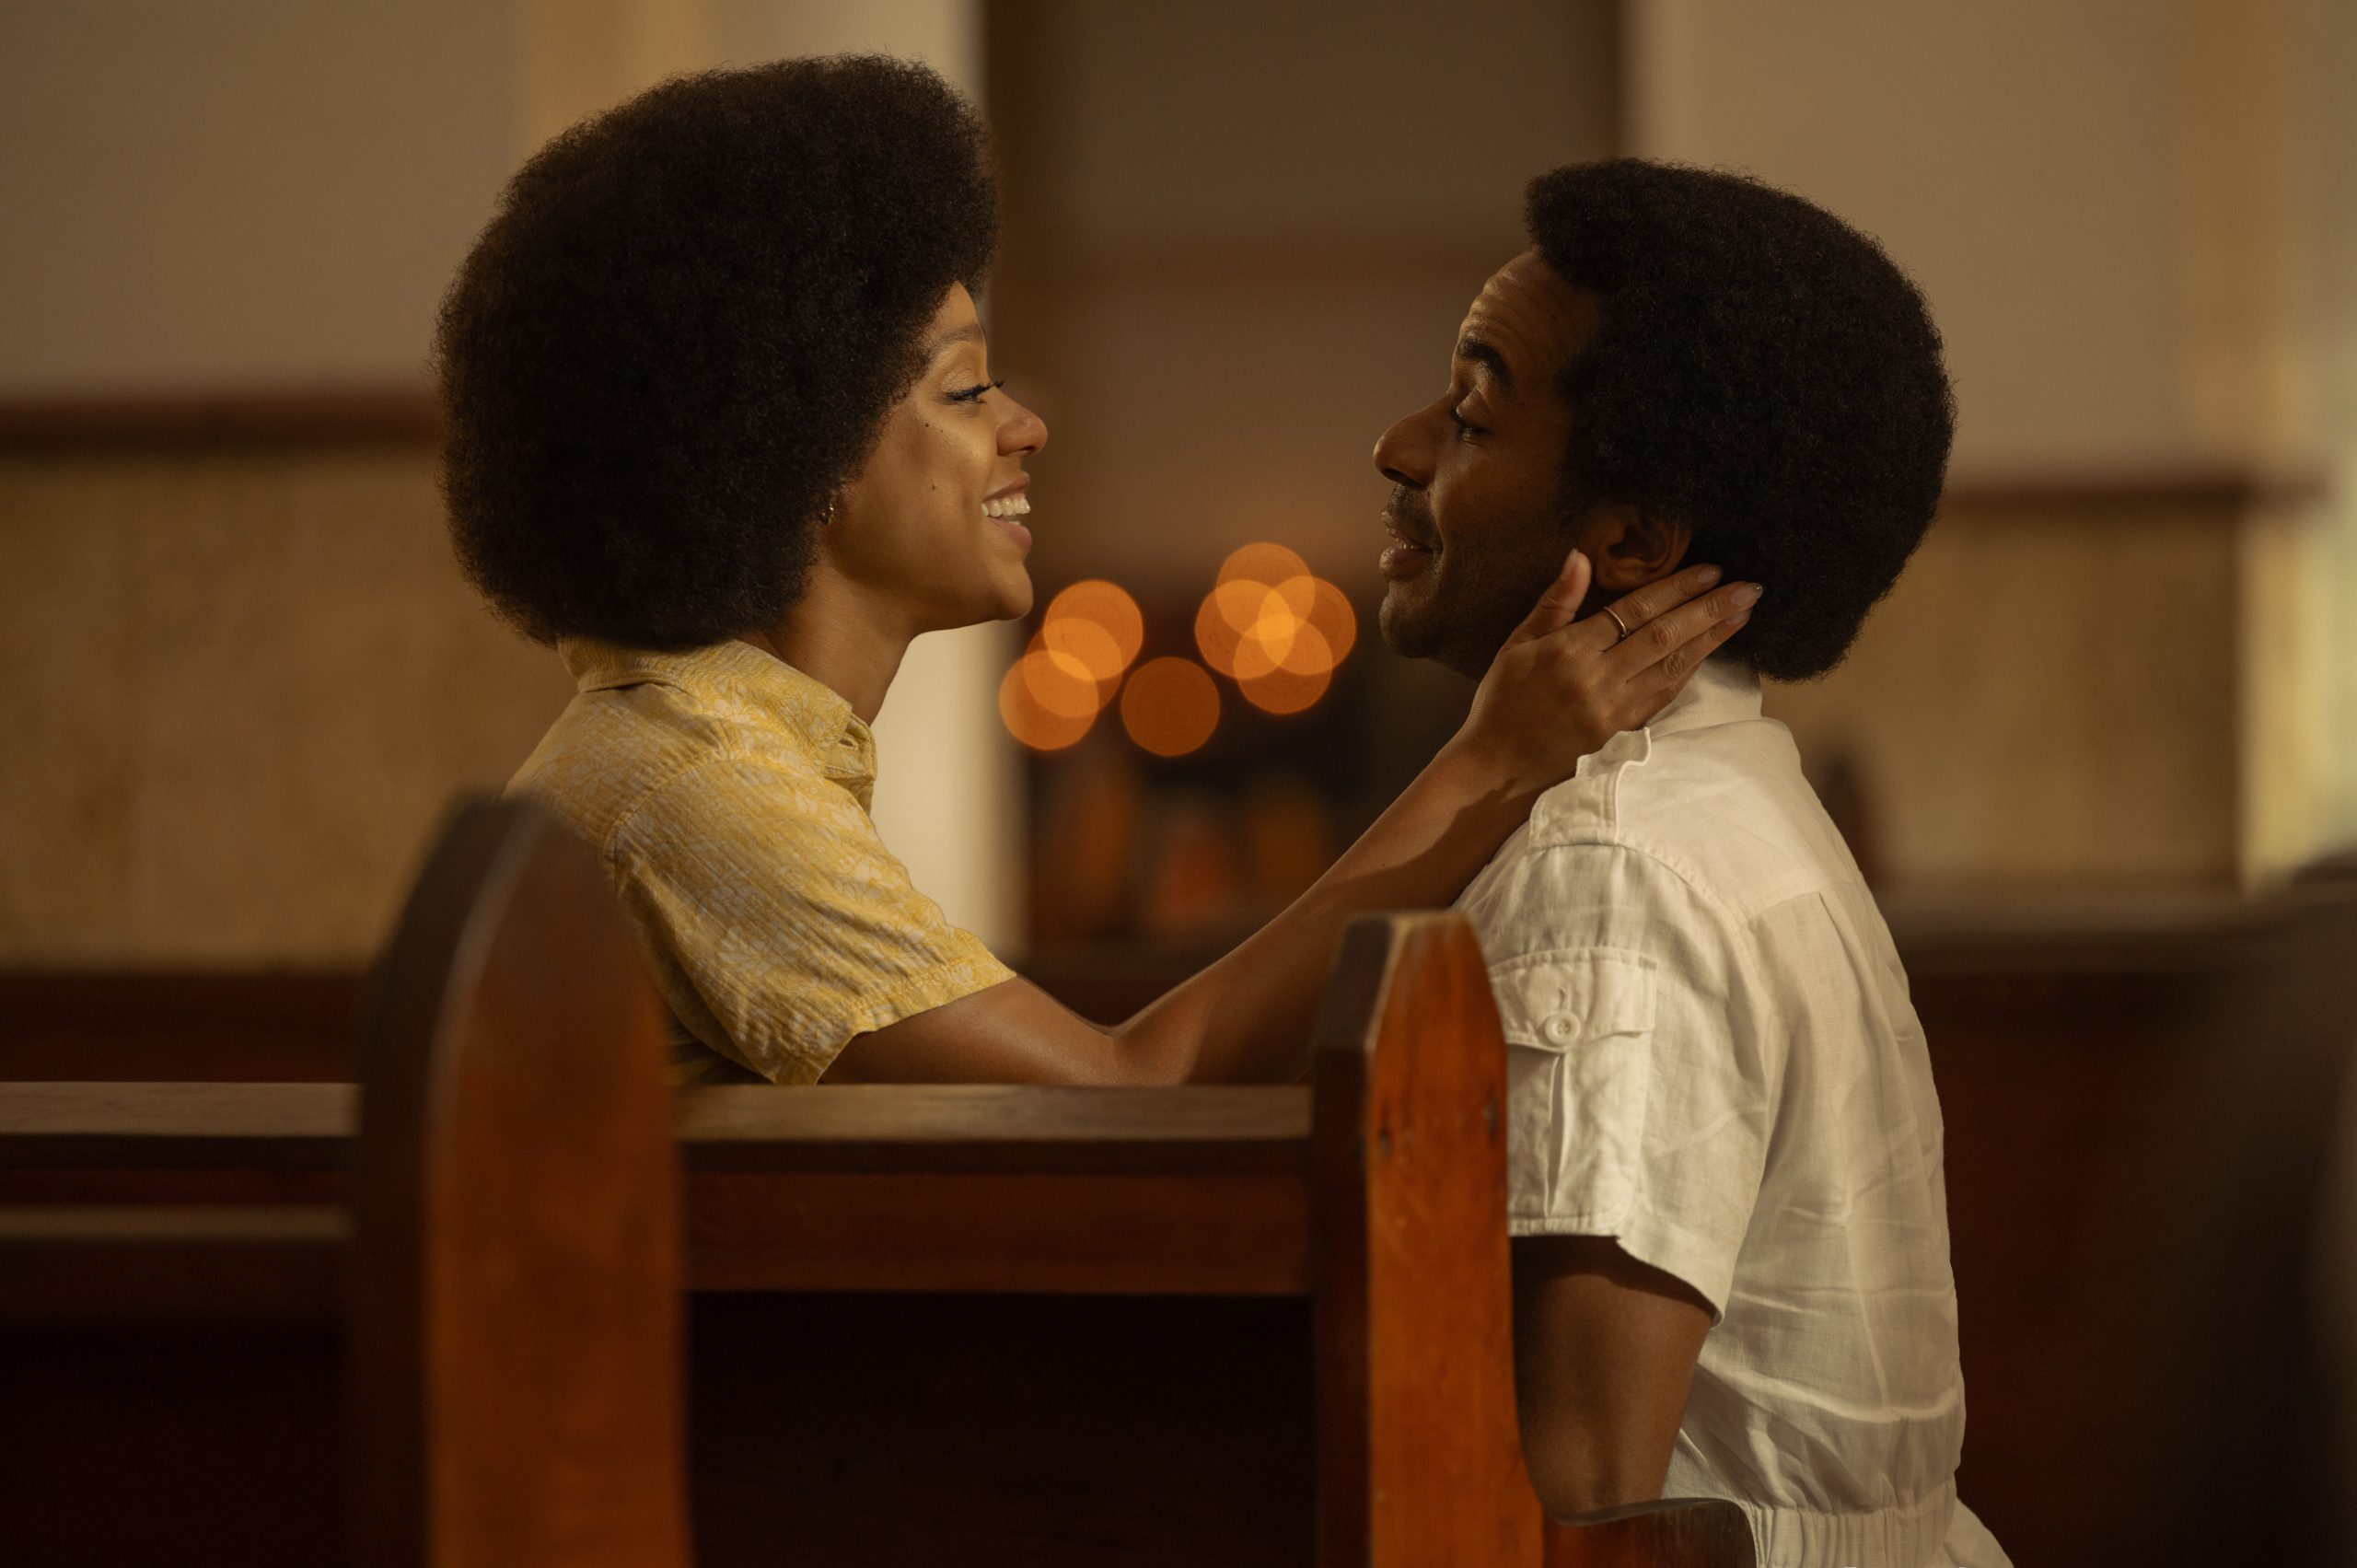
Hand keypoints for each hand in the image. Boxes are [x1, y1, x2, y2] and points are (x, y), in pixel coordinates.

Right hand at [1451, 550, 1759, 800]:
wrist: (1495, 771)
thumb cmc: (1501, 704)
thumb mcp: (1516, 646)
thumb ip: (1554, 603)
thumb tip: (1581, 557)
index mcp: (1568, 652)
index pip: (1633, 611)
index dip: (1674, 589)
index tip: (1710, 570)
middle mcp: (1597, 680)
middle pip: (1663, 636)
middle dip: (1708, 609)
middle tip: (1747, 588)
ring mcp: (1614, 711)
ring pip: (1673, 667)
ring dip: (1712, 639)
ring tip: (1743, 614)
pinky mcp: (1623, 735)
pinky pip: (1665, 696)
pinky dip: (1691, 670)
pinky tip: (1710, 651)